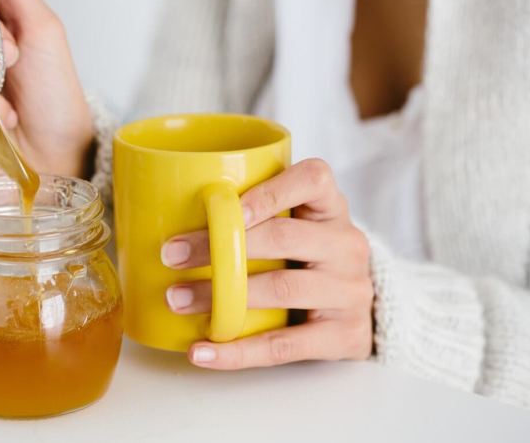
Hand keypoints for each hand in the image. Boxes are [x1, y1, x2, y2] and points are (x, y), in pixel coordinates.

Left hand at [161, 159, 373, 368]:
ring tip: (178, 299)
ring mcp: (350, 290)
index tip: (220, 205)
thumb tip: (171, 212)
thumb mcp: (299, 224)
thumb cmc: (311, 258)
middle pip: (284, 237)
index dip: (269, 190)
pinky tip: (202, 351)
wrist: (358, 309)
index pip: (313, 179)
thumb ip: (258, 214)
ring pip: (281, 289)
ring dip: (222, 297)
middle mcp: (347, 245)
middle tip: (173, 255)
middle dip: (222, 245)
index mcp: (332, 208)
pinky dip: (238, 351)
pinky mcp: (345, 335)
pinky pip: (285, 345)